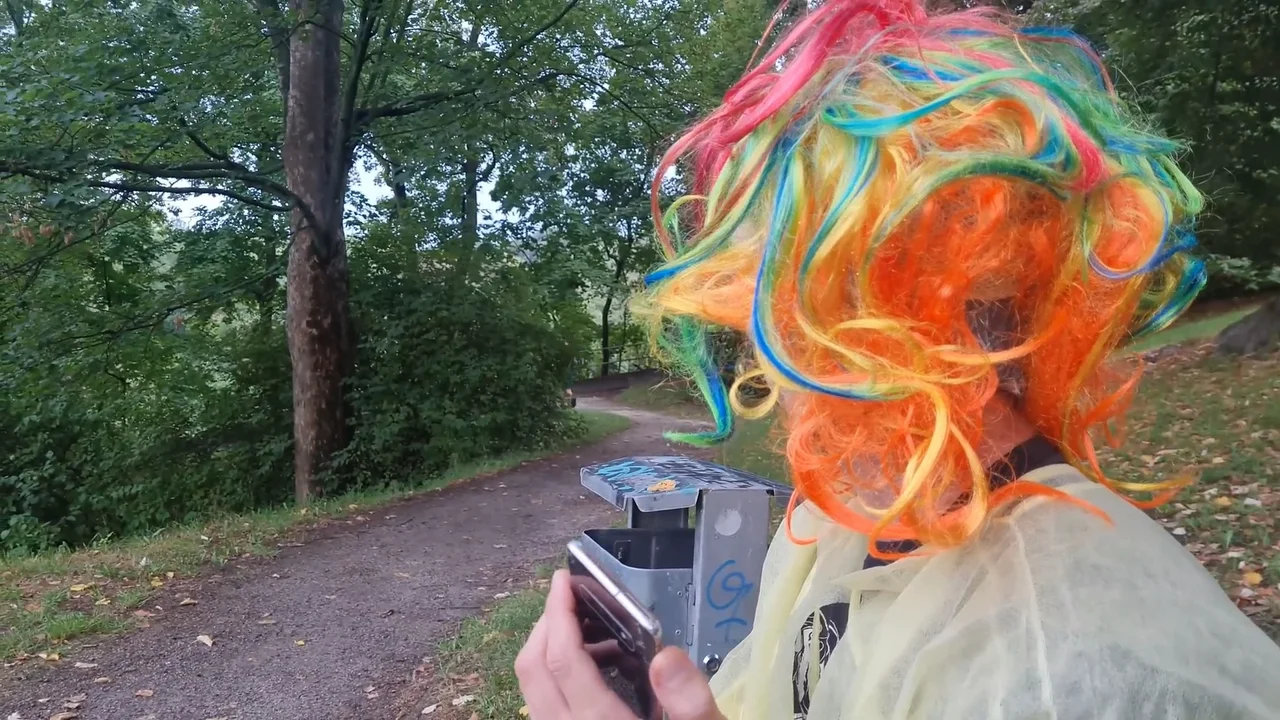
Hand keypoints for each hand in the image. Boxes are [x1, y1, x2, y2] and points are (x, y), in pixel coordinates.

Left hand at [516, 569, 725, 719]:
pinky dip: (558, 677)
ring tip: (599, 635)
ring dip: (551, 650)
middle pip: (532, 671)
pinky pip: (545, 708)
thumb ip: (691, 701)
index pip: (561, 661)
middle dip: (547, 624)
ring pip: (533, 691)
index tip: (565, 579)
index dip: (558, 614)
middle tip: (576, 598)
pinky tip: (600, 674)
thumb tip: (665, 655)